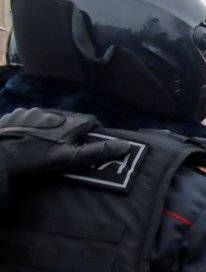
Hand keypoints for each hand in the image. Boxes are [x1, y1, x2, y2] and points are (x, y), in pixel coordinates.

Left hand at [1, 123, 130, 179]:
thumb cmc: (35, 160)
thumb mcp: (68, 159)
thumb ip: (96, 151)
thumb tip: (125, 145)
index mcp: (67, 121)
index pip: (91, 120)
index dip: (94, 132)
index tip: (91, 144)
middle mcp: (51, 111)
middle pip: (70, 118)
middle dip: (73, 130)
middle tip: (69, 147)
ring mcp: (30, 111)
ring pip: (50, 117)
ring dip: (53, 127)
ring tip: (46, 144)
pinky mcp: (14, 115)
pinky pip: (30, 117)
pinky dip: (33, 126)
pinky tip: (28, 139)